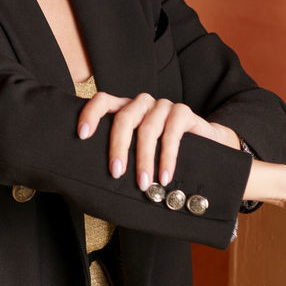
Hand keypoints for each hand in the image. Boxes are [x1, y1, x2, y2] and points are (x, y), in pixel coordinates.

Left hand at [77, 91, 240, 190]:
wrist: (203, 144)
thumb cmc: (161, 152)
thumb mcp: (136, 151)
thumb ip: (120, 156)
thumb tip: (94, 182)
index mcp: (125, 108)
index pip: (102, 101)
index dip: (90, 114)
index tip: (82, 135)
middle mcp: (142, 103)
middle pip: (124, 118)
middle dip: (118, 148)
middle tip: (116, 173)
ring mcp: (162, 105)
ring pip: (147, 129)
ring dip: (144, 159)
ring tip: (144, 183)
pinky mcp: (183, 112)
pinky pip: (172, 134)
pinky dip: (167, 158)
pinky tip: (165, 176)